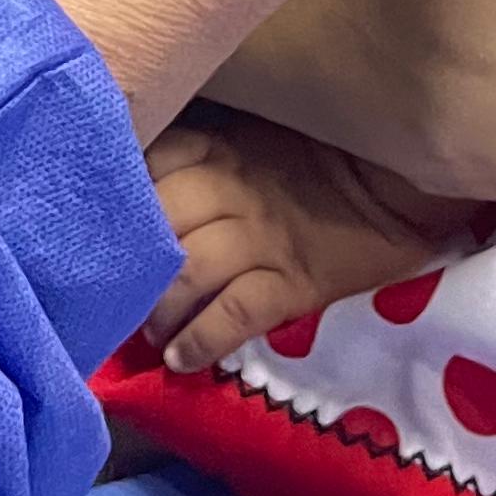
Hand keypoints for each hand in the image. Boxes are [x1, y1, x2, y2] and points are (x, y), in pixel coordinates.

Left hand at [144, 115, 491, 370]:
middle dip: (130, 263)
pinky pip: (237, 312)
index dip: (117, 200)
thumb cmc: (319, 159)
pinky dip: (202, 340)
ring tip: (150, 332)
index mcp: (220, 146)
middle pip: (159, 221)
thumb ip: (201, 150)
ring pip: (189, 268)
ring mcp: (265, 236)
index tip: (96, 232)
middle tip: (116, 296)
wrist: (399, 186)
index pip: (148, 165)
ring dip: (159, 307)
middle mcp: (232, 187)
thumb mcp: (254, 136)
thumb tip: (135, 175)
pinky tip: (181, 360)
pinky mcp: (297, 281)